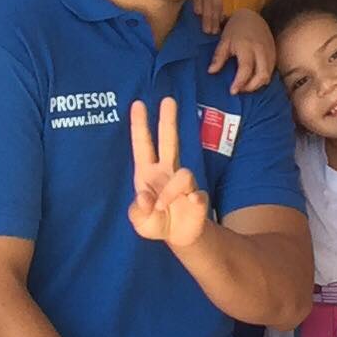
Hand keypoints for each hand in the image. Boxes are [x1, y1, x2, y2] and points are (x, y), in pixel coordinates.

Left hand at [127, 99, 212, 250]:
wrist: (179, 237)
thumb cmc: (155, 223)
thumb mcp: (139, 220)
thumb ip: (138, 210)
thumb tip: (146, 197)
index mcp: (147, 173)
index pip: (142, 145)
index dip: (139, 125)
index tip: (137, 104)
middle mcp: (166, 171)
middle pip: (169, 141)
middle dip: (168, 120)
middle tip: (168, 100)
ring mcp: (184, 183)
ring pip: (183, 174)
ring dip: (171, 192)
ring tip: (161, 209)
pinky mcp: (198, 196)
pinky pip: (197, 193)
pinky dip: (193, 199)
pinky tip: (191, 204)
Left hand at [207, 2, 275, 94]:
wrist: (251, 16)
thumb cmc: (235, 28)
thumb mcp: (224, 41)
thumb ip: (219, 57)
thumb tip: (211, 72)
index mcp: (247, 47)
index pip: (245, 69)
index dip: (239, 83)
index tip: (232, 91)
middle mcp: (261, 50)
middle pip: (262, 76)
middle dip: (251, 87)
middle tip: (239, 89)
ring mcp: (269, 52)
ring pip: (268, 75)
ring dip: (257, 84)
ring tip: (245, 85)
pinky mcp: (274, 53)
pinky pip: (271, 70)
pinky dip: (262, 77)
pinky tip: (252, 78)